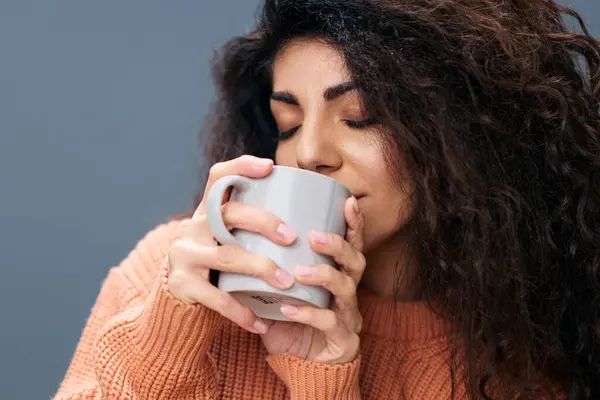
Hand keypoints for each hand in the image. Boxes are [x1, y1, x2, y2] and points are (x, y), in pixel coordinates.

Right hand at [166, 155, 297, 333]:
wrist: (176, 306)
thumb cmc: (215, 270)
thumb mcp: (224, 243)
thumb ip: (246, 230)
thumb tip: (300, 215)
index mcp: (204, 213)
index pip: (218, 178)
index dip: (241, 166)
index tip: (270, 166)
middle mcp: (191, 228)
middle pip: (229, 214)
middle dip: (264, 221)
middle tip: (291, 237)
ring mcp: (184, 256)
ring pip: (228, 256)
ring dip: (262, 268)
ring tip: (286, 283)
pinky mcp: (182, 285)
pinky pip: (217, 297)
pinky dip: (241, 311)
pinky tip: (260, 322)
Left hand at [260, 197, 365, 363]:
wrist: (299, 364)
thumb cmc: (289, 319)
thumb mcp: (279, 287)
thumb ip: (269, 265)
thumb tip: (239, 232)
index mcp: (338, 273)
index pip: (351, 243)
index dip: (353, 223)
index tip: (347, 201)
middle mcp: (348, 292)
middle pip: (356, 262)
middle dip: (338, 246)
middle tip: (315, 237)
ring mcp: (348, 316)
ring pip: (347, 290)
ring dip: (324, 276)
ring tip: (299, 271)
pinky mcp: (342, 340)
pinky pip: (330, 324)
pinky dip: (309, 314)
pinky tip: (289, 309)